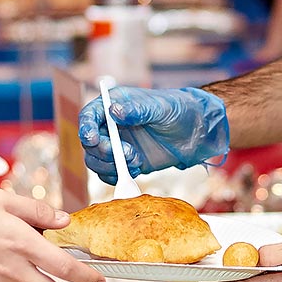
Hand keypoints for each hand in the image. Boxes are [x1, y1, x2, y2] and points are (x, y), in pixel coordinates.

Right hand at [77, 86, 228, 183]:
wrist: (195, 133)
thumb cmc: (179, 110)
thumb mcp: (160, 108)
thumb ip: (137, 110)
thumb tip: (113, 111)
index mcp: (116, 104)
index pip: (90, 115)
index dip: (86, 127)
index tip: (92, 139)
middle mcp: (111, 125)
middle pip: (91, 142)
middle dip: (104, 151)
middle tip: (129, 154)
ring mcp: (117, 145)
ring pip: (96, 160)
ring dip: (111, 166)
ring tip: (137, 162)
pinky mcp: (125, 162)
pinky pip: (109, 174)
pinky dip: (117, 176)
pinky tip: (136, 171)